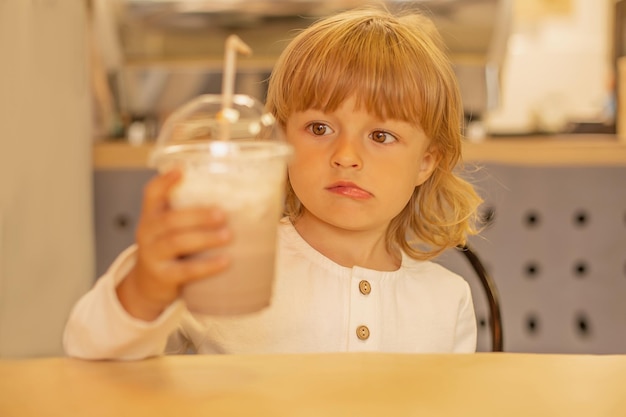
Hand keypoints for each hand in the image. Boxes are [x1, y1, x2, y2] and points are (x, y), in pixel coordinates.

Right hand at [116, 169, 231, 319]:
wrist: (149, 285)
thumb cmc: (170, 250)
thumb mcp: (170, 228)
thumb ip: (190, 213)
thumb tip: (235, 200)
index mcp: (152, 215)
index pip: (152, 193)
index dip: (164, 181)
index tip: (182, 169)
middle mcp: (147, 232)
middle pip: (169, 219)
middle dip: (197, 215)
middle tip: (222, 214)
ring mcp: (152, 254)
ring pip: (176, 242)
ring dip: (204, 237)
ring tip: (228, 235)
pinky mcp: (162, 276)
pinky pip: (185, 271)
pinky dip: (206, 266)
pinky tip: (225, 261)